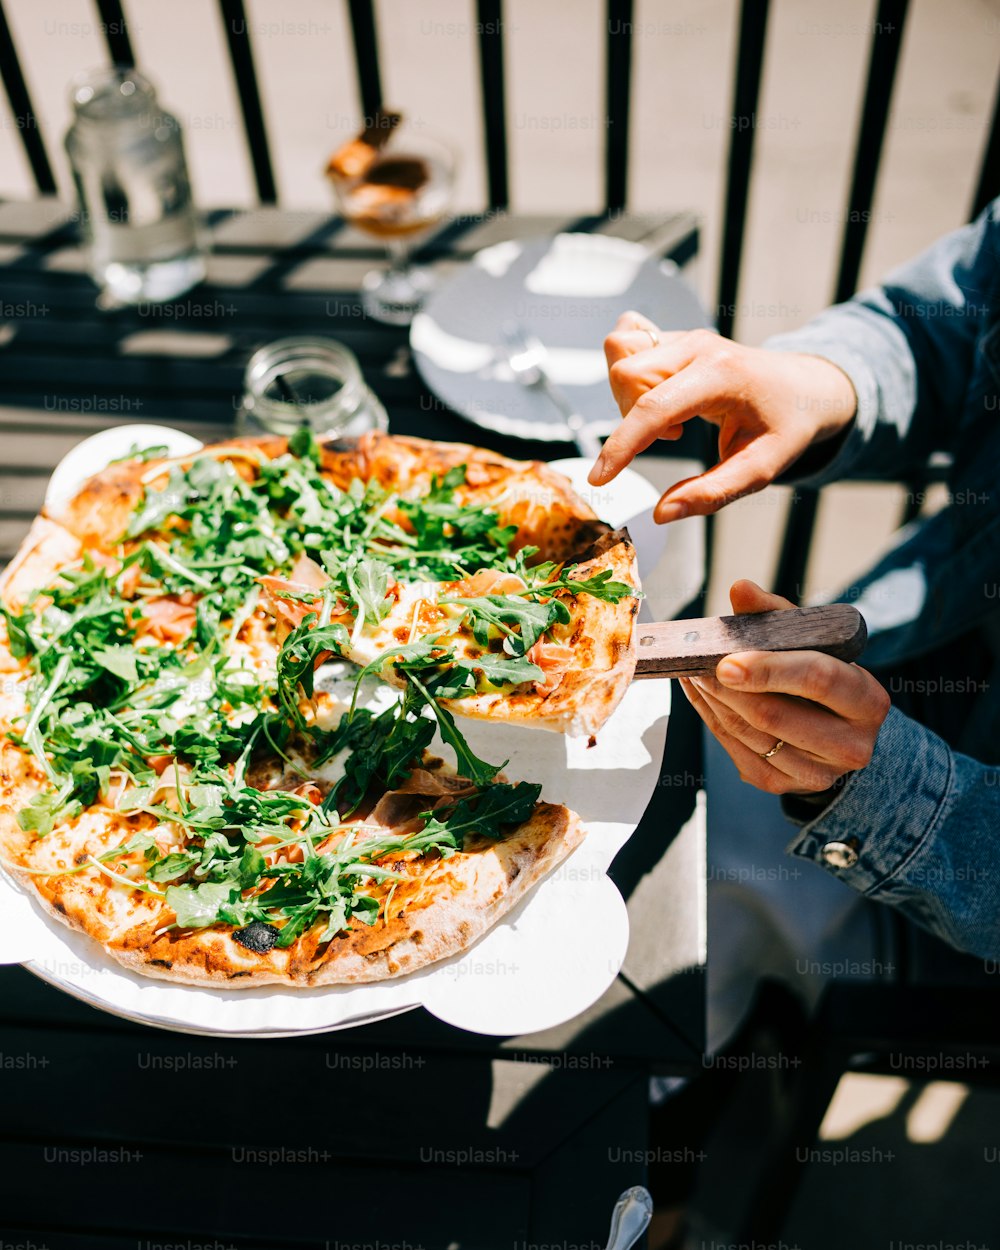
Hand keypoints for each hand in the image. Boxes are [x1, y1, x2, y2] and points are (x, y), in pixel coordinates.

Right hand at [589, 311, 857, 522]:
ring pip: (619, 358)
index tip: (599, 479)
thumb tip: (661, 514)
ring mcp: (684, 337)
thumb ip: (711, 493)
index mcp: (721, 374)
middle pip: (626, 376)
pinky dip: (628, 374)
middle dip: (632, 418)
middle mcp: (698, 347)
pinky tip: (656, 394)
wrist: (803, 387)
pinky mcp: (674, 338)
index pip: (654, 407)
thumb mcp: (760, 469)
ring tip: (671, 419)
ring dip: (629, 397)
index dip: (620, 446)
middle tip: (675, 437)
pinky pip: (625, 343)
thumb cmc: (785, 427)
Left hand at [680, 580, 890, 795]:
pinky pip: (735, 750)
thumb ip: (780, 615)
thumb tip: (741, 589)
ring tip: (693, 670)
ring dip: (712, 700)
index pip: (817, 679)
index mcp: (866, 700)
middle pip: (774, 715)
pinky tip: (699, 693)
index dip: (768, 669)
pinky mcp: (783, 785)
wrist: (845, 735)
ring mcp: (816, 773)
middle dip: (727, 686)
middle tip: (696, 661)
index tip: (727, 661)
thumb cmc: (829, 679)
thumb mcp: (817, 644)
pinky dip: (710, 718)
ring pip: (749, 734)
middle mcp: (850, 744)